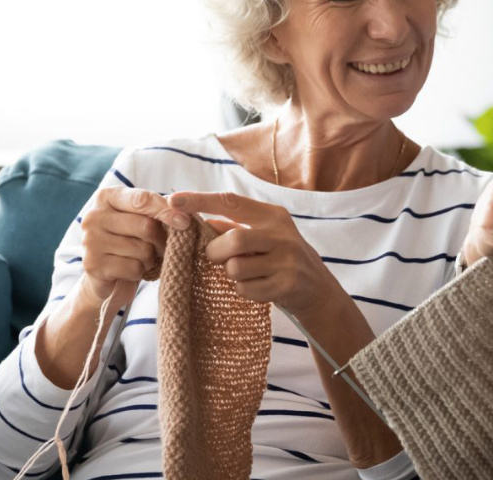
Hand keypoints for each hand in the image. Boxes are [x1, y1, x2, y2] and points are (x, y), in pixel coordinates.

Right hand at [79, 187, 190, 314]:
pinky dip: (140, 271)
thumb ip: (159, 211)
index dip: (167, 211)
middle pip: (146, 226)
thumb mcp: (142, 217)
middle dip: (161, 240)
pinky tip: (132, 269)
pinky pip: (134, 268)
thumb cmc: (130, 239)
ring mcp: (90, 241)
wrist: (107, 273)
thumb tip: (184, 215)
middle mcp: (94, 216)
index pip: (142, 199)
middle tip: (162, 247)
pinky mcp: (93, 265)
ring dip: (150, 258)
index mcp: (107, 197)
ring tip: (142, 258)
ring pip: (142, 250)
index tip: (185, 222)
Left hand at [168, 191, 337, 315]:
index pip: (231, 202)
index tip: (173, 200)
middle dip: (215, 252)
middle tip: (215, 258)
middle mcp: (282, 234)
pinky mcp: (287, 285)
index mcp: (272, 215)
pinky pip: (245, 289)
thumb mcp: (263, 236)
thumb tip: (200, 222)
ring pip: (235, 268)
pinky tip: (258, 287)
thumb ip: (234, 227)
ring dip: (231, 275)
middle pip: (232, 240)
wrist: (318, 289)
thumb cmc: (281, 258)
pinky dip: (243, 291)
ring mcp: (287, 260)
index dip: (200, 200)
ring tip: (245, 274)